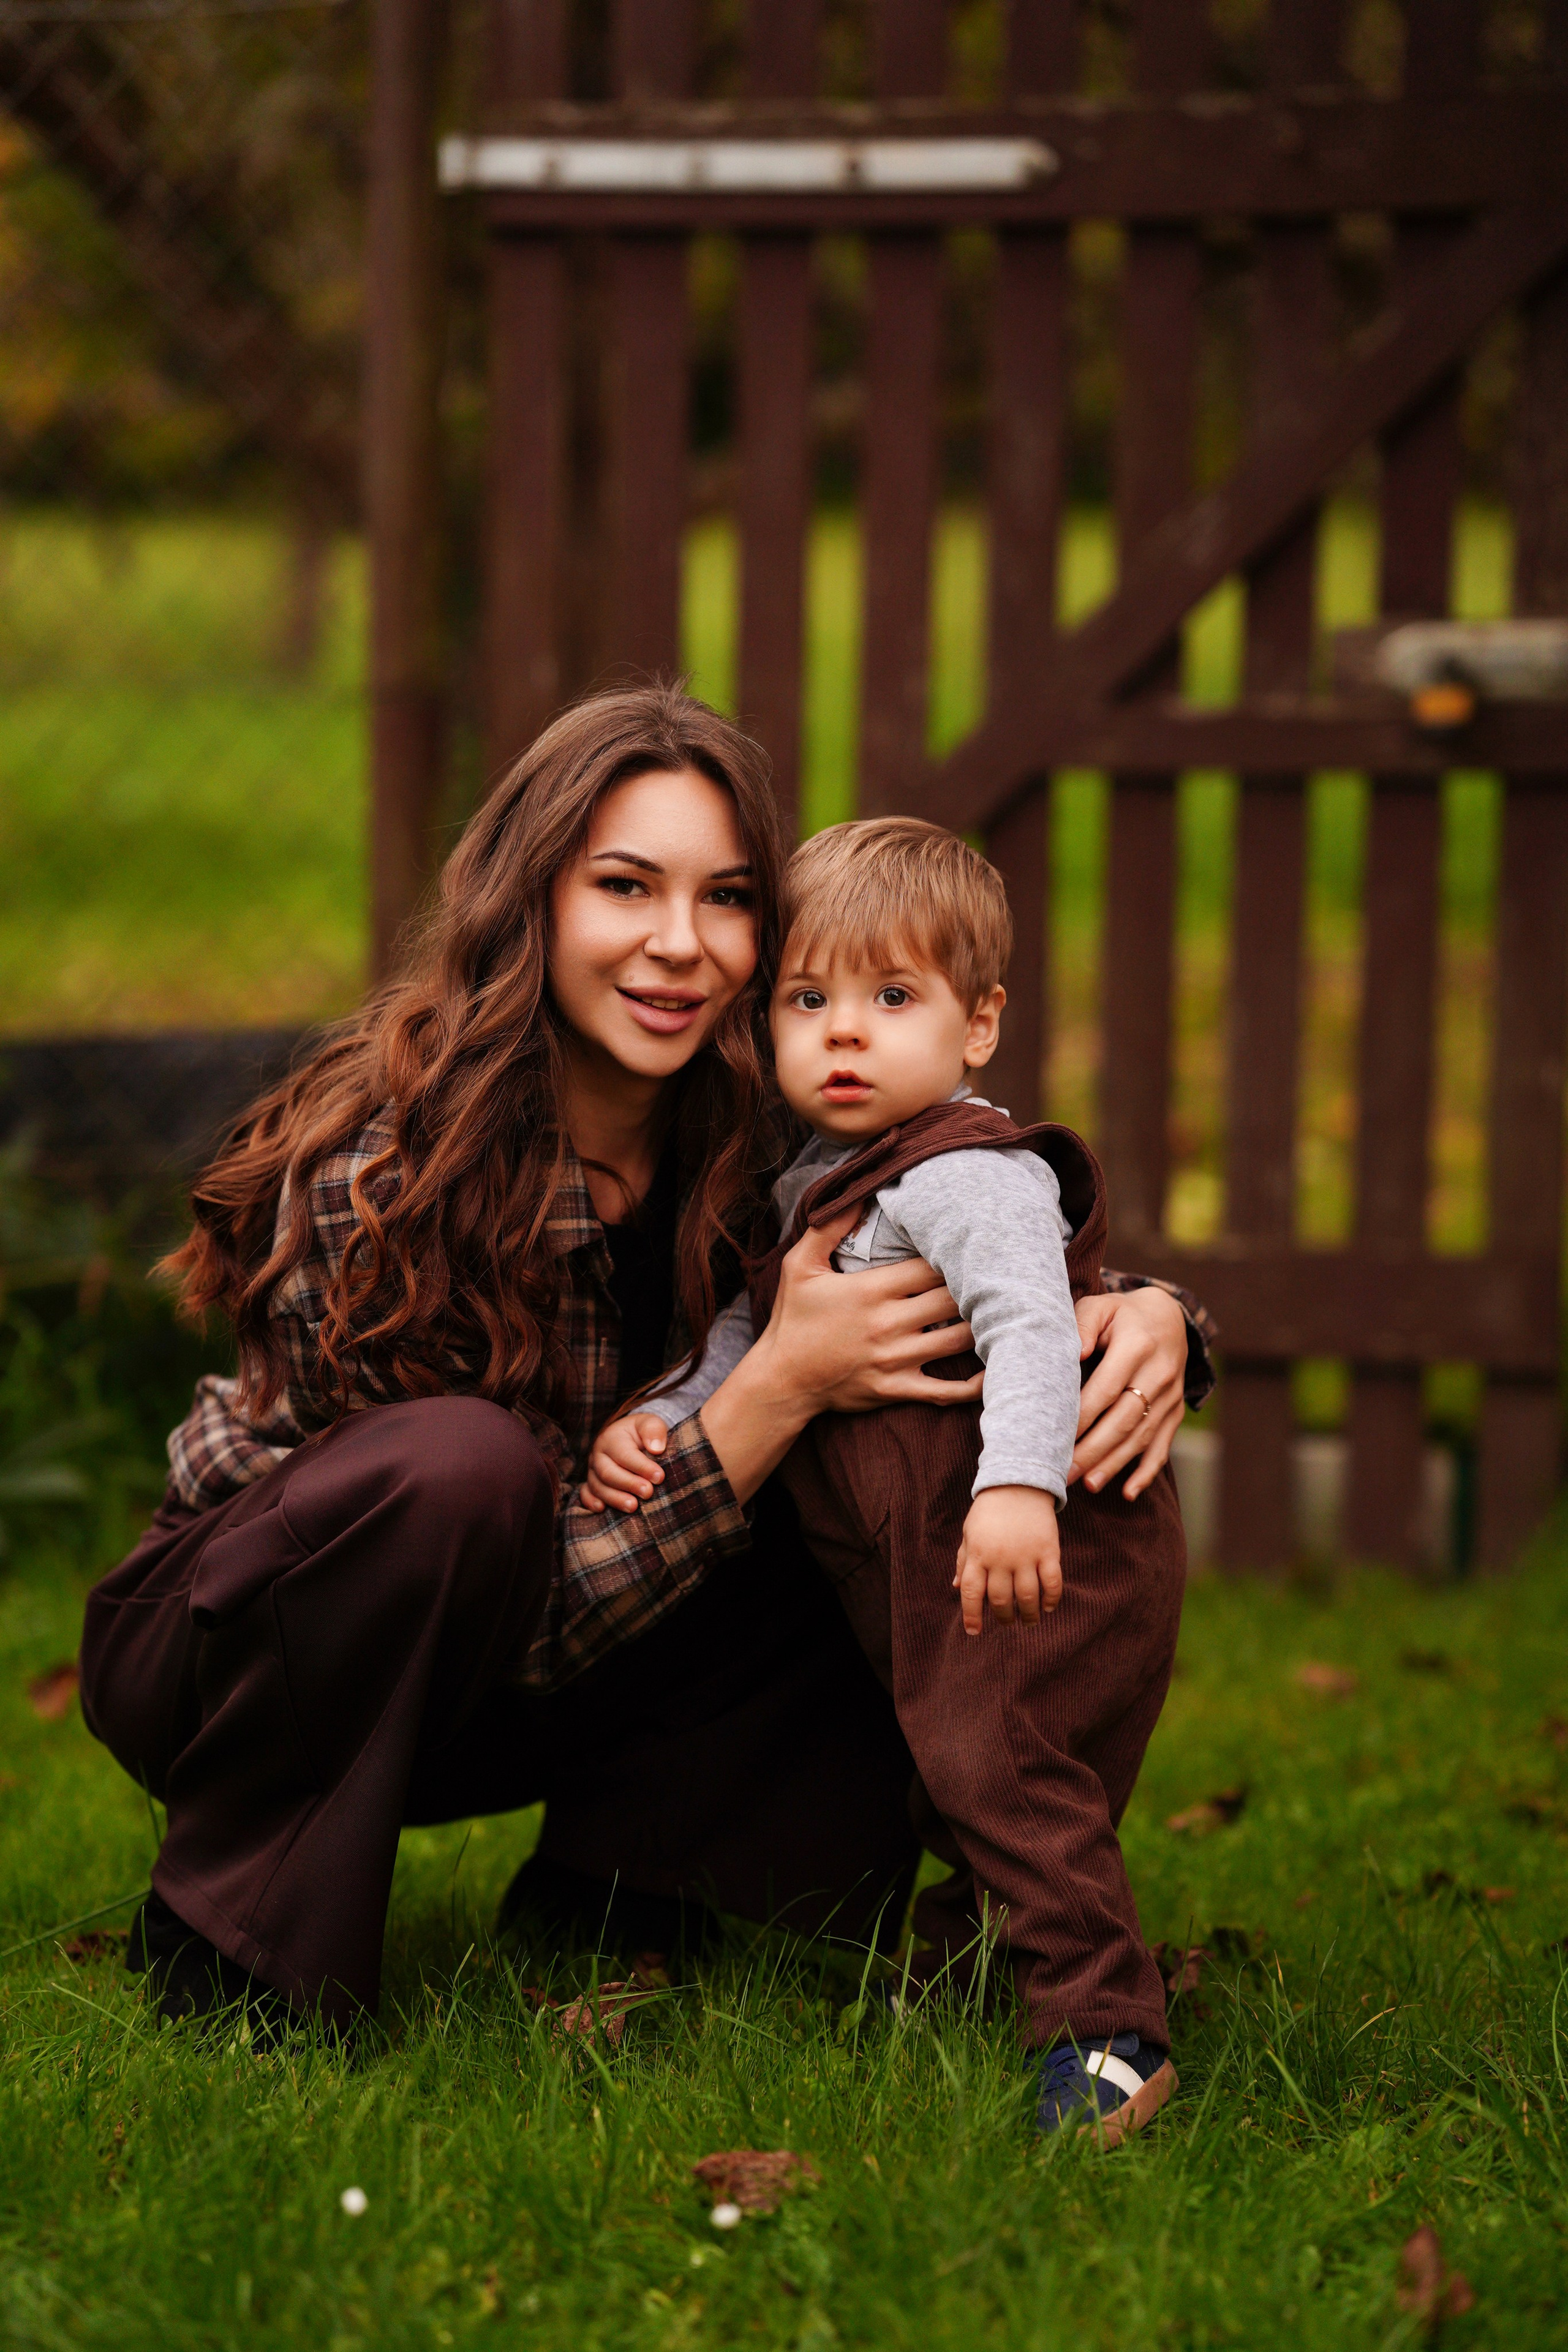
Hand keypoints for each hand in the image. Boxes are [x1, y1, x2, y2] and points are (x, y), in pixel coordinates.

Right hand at [580, 1411, 668, 1514]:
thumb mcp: (650, 1423)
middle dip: (629, 1484)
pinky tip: (601, 1509)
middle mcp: (599, 1454)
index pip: (625, 1454)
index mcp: (612, 1438)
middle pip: (608, 1472)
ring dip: (614, 1498)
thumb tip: (657, 1448)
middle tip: (648, 1493)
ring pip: (597, 1486)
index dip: (641, 1467)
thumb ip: (654, 1430)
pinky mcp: (590, 1482)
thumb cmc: (642, 1432)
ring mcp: (592, 1469)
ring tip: (633, 1506)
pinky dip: (590, 1502)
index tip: (659, 1477)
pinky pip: (585, 1493)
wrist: (628, 1436)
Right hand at [768, 1210, 984, 1415]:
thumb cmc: (792, 1319)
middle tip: (993, 1276)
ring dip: (981, 1324)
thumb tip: (856, 1194)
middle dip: (974, 1286)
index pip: (929, 1266)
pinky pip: (946, 1391)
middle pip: (951, 1298)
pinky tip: (993, 1370)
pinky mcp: (897, 1389)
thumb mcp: (798, 1266)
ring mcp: (895, 1359)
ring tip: (997, 1310)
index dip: (952, 1256)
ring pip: (957, 1339)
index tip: (966, 1248)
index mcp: (870, 1290)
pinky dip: (974, 1385)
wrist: (781, 1380)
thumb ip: (828, 1228)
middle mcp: (888, 1324)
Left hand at [953, 1486, 1062, 1634]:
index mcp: (978, 1554)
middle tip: (1008, 1622)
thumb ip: (963, 1560)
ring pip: (1027, 1597)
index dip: (971, 1615)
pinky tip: (1048, 1607)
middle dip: (1003, 1617)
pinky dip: (1051, 1599)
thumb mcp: (970, 1532)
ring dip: (1028, 1615)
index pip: (971, 1592)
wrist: (1019, 1483)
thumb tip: (956, 1587)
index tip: (974, 1631)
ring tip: (1029, 1621)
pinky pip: (1052, 1582)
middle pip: (1000, 1599)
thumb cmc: (990, 1511)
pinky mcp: (1048, 1550)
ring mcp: (1025, 1555)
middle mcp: (1000, 1558)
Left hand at [1070, 1286, 1186, 1498]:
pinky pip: (1163, 1445)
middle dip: (1093, 1449)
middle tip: (1064, 1472)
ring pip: (1142, 1436)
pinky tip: (1129, 1492)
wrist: (1169, 1316)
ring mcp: (1171, 1395)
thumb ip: (1083, 1325)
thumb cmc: (1120, 1314)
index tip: (1055, 1437)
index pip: (1106, 1388)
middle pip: (1124, 1419)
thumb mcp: (1100, 1306)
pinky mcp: (1176, 1411)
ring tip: (1087, 1484)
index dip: (1082, 1416)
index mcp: (1137, 1346)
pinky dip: (1147, 1471)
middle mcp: (1159, 1373)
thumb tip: (1076, 1352)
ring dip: (1115, 1463)